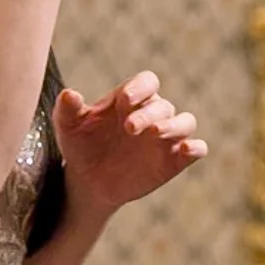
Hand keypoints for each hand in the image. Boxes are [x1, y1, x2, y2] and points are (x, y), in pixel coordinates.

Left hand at [52, 71, 205, 223]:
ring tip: (155, 134)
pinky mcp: (175, 160)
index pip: (147, 82)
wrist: (89, 182)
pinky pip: (197, 149)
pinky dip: (195, 147)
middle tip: (129, 128)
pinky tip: (185, 150)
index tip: (125, 100)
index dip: (140, 87)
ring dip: (175, 126)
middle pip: (163, 105)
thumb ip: (67, 109)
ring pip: (186, 122)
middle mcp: (153, 114)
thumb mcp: (68, 127)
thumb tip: (69, 94)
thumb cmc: (81, 146)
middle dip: (148, 114)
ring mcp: (166, 137)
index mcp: (131, 99)